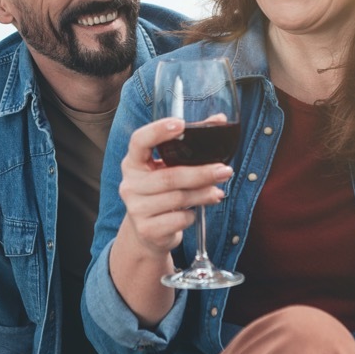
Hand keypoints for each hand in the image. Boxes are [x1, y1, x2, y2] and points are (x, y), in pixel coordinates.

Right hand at [117, 117, 231, 259]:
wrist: (147, 232)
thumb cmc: (162, 193)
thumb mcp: (168, 169)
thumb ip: (189, 146)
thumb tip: (219, 120)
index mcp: (133, 163)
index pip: (139, 141)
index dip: (158, 131)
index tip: (181, 124)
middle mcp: (130, 184)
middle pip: (169, 177)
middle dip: (201, 173)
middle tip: (224, 171)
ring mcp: (136, 208)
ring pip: (177, 198)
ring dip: (203, 194)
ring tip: (218, 192)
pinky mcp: (147, 229)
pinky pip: (179, 219)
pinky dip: (192, 216)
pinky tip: (194, 213)